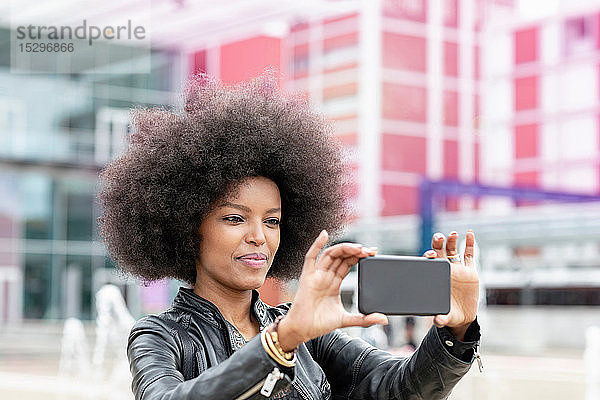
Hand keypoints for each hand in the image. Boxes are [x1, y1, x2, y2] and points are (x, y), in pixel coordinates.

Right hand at [277, 230, 387, 350]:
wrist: (302, 331)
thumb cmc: (319, 324)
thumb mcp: (347, 320)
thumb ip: (365, 319)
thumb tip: (384, 319)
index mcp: (334, 283)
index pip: (348, 263)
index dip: (360, 256)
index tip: (373, 253)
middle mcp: (325, 276)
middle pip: (342, 257)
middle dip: (356, 251)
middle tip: (370, 251)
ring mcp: (316, 275)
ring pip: (331, 254)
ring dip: (344, 248)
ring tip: (358, 248)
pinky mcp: (307, 277)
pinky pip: (310, 257)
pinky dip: (316, 245)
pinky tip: (324, 235)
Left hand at [423, 230, 478, 340]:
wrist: (464, 317)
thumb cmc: (450, 314)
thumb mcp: (446, 317)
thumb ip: (441, 318)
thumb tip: (438, 321)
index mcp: (436, 278)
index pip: (429, 263)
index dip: (428, 256)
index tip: (429, 254)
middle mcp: (446, 270)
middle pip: (439, 252)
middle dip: (438, 243)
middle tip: (439, 237)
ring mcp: (458, 269)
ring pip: (453, 250)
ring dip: (452, 241)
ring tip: (452, 234)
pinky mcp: (470, 271)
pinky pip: (469, 255)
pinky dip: (469, 244)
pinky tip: (469, 234)